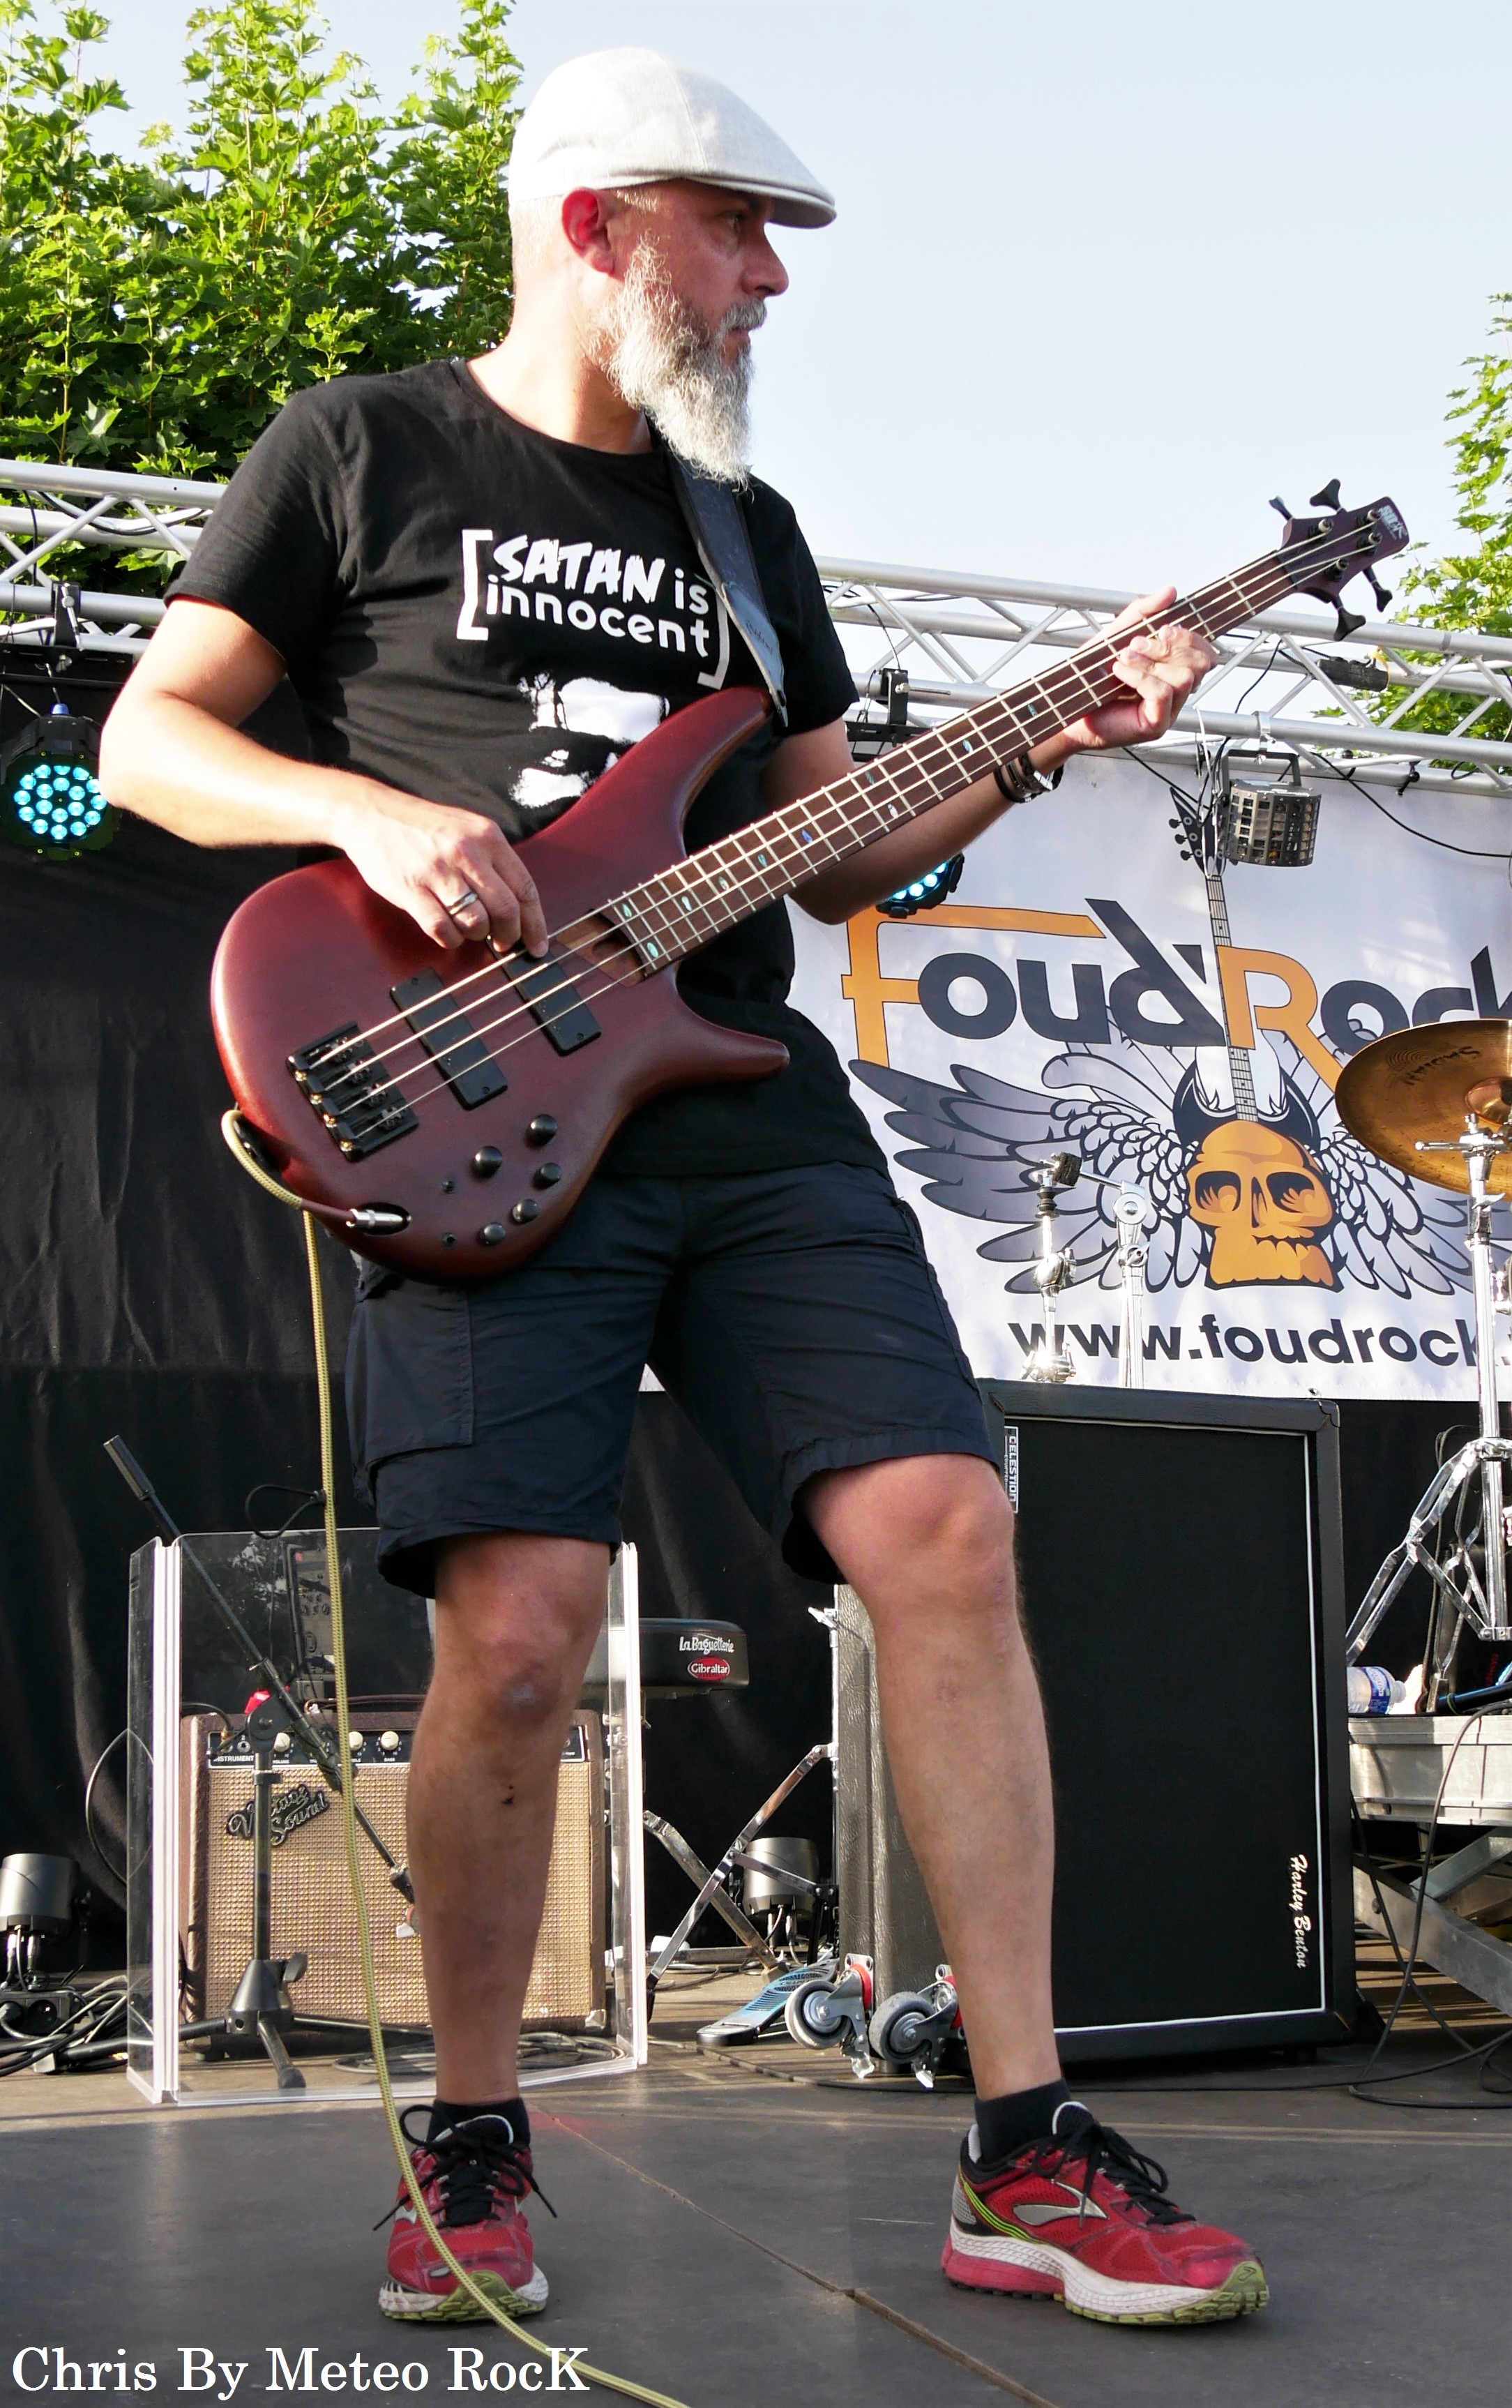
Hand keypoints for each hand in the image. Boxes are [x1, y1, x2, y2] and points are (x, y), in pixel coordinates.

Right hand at [329, 786, 548, 955]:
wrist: (372, 813)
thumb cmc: (423, 827)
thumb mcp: (467, 829)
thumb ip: (493, 861)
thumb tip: (518, 906)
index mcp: (487, 837)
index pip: (524, 888)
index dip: (535, 923)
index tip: (537, 945)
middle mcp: (466, 852)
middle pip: (506, 909)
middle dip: (509, 935)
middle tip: (503, 944)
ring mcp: (437, 871)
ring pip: (475, 922)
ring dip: (476, 936)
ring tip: (469, 930)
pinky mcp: (411, 889)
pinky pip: (441, 929)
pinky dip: (449, 939)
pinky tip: (447, 932)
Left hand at [1034, 587, 1214, 766]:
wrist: (1067, 706)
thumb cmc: (1091, 676)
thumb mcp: (1117, 634)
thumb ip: (1143, 612)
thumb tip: (1171, 591)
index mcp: (1173, 669)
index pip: (1204, 651)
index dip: (1190, 637)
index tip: (1162, 629)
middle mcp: (1176, 690)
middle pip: (1202, 663)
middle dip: (1170, 647)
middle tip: (1137, 643)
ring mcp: (1169, 709)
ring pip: (1185, 678)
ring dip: (1152, 662)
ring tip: (1124, 658)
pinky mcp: (1155, 724)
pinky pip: (1163, 694)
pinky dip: (1141, 677)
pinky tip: (1120, 672)